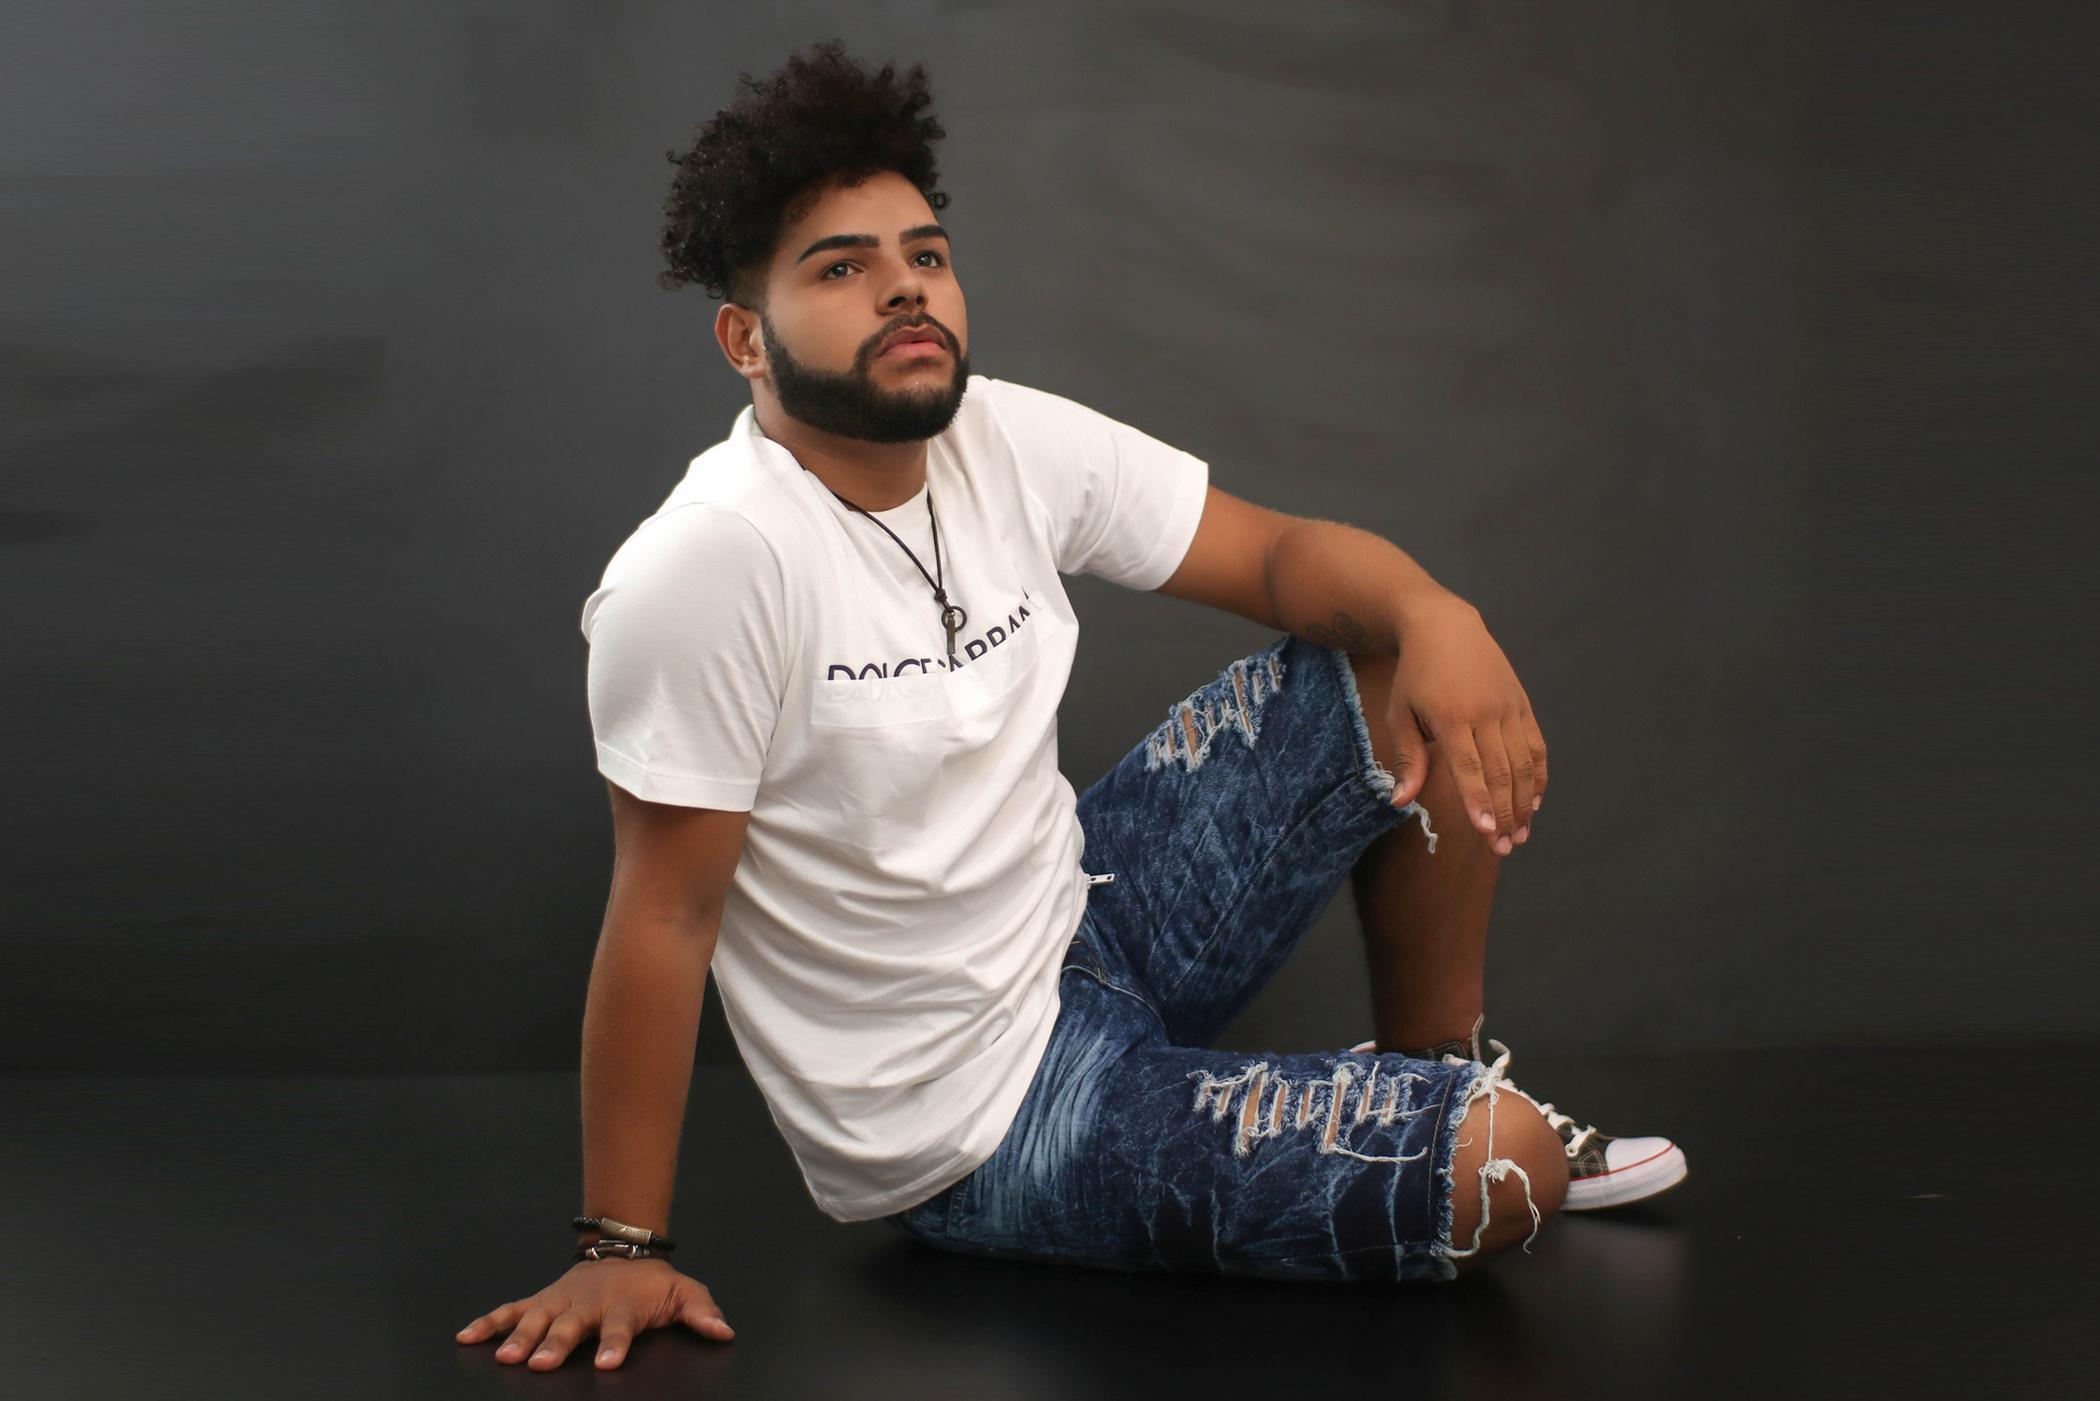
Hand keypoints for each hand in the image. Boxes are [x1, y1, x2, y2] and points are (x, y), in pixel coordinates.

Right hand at [455, 1257, 734, 1370]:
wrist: (624, 1250)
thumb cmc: (652, 1284)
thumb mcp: (685, 1293)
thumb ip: (702, 1313)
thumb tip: (724, 1332)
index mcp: (622, 1307)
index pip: (620, 1328)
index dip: (616, 1345)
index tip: (609, 1363)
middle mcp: (587, 1306)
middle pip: (570, 1327)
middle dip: (557, 1345)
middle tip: (541, 1363)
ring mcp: (560, 1302)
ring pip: (536, 1319)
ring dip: (519, 1336)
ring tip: (506, 1356)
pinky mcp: (541, 1300)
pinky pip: (511, 1310)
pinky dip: (488, 1322)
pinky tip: (466, 1336)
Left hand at [1382, 595, 1546, 855]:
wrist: (1444, 626)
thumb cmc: (1415, 675)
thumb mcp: (1401, 713)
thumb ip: (1408, 759)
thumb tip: (1400, 802)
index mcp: (1451, 717)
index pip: (1470, 767)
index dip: (1480, 801)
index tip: (1486, 831)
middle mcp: (1485, 713)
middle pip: (1501, 772)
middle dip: (1504, 813)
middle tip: (1505, 847)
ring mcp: (1508, 707)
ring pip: (1524, 763)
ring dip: (1524, 802)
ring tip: (1521, 833)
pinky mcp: (1522, 703)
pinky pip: (1536, 745)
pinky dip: (1538, 775)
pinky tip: (1534, 801)